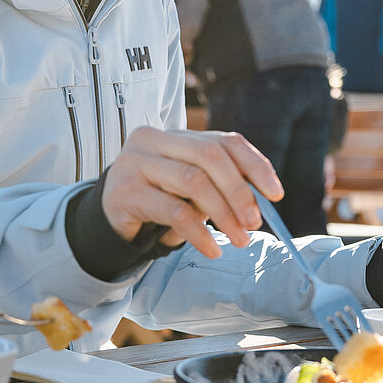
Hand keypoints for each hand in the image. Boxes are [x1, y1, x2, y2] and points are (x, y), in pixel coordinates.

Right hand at [100, 127, 280, 255]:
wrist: (107, 216)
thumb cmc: (155, 198)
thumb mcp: (188, 186)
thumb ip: (218, 183)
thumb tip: (261, 200)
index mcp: (175, 134)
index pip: (223, 141)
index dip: (254, 165)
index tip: (276, 193)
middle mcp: (152, 139)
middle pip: (209, 156)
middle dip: (239, 191)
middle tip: (254, 222)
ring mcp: (135, 162)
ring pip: (193, 181)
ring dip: (223, 214)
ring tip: (239, 238)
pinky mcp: (125, 191)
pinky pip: (172, 210)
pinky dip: (198, 232)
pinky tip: (212, 248)